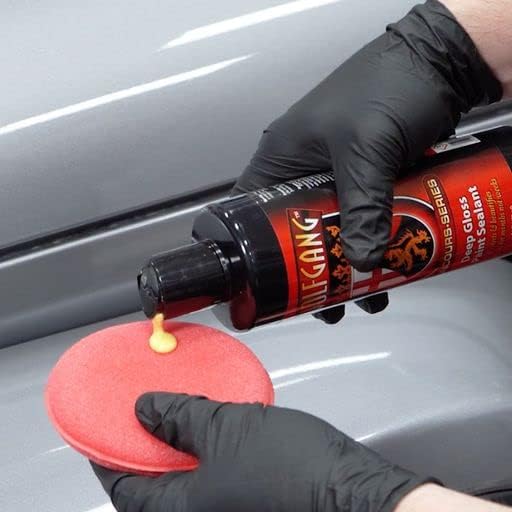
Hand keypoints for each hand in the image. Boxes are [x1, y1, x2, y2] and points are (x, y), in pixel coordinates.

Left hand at [91, 392, 434, 511]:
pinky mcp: (249, 499)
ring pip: (184, 483)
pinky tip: (210, 428)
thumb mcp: (228, 429)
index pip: (126, 491)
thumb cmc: (291, 466)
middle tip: (140, 417)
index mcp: (185, 511)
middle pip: (153, 491)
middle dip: (142, 451)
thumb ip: (180, 418)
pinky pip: (210, 478)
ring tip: (172, 415)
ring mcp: (228, 509)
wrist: (354, 491)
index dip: (107, 458)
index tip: (98, 433)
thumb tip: (143, 410)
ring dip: (173, 449)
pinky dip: (200, 453)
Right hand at [233, 0, 500, 320]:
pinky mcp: (363, 182)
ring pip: (329, 233)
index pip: (247, 212)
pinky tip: (384, 266)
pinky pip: (358, 223)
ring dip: (345, 263)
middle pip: (292, 232)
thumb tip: (362, 259)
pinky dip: (368, 245)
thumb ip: (363, 208)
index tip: (266, 282)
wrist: (442, 66)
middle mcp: (302, 170)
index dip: (252, 251)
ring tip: (361, 293)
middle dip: (308, 268)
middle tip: (321, 298)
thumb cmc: (390, 84)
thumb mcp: (367, 150)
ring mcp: (334, 178)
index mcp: (281, 158)